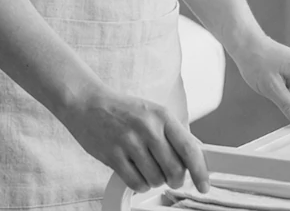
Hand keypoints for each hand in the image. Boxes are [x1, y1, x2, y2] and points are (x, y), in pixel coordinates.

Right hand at [59, 84, 210, 194]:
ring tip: (146, 167)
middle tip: (169, 176)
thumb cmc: (122, 110)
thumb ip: (174, 133)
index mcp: (161, 115)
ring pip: (155, 179)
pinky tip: (135, 172)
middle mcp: (147, 127)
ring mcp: (128, 141)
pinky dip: (139, 184)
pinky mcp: (112, 155)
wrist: (86, 103)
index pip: (189, 149)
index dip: (200, 172)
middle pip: (174, 170)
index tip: (203, 185)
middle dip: (174, 179)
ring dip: (154, 180)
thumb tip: (197, 156)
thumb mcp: (152, 112)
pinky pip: (136, 183)